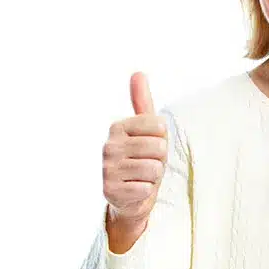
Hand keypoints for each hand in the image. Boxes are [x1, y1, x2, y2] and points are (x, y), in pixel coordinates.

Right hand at [103, 73, 166, 250]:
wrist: (129, 196)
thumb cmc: (140, 159)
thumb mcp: (144, 130)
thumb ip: (142, 102)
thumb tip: (138, 72)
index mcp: (118, 127)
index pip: (160, 127)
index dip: (162, 140)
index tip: (149, 147)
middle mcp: (108, 146)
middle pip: (159, 147)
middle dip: (159, 159)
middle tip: (146, 165)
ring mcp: (106, 168)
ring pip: (154, 168)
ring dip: (153, 177)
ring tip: (141, 177)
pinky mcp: (110, 190)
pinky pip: (147, 188)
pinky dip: (146, 191)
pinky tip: (135, 190)